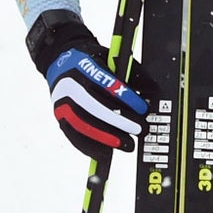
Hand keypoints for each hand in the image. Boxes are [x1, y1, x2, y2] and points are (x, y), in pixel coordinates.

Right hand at [27, 11, 148, 161]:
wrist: (60, 59)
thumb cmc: (93, 60)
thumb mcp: (113, 57)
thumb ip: (134, 72)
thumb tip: (154, 89)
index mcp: (86, 66)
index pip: (107, 84)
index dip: (127, 98)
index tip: (143, 108)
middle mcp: (71, 85)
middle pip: (96, 107)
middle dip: (120, 121)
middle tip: (141, 130)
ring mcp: (62, 102)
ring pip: (83, 124)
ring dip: (106, 138)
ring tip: (127, 145)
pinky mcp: (58, 116)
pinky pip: (72, 135)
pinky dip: (89, 147)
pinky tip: (104, 154)